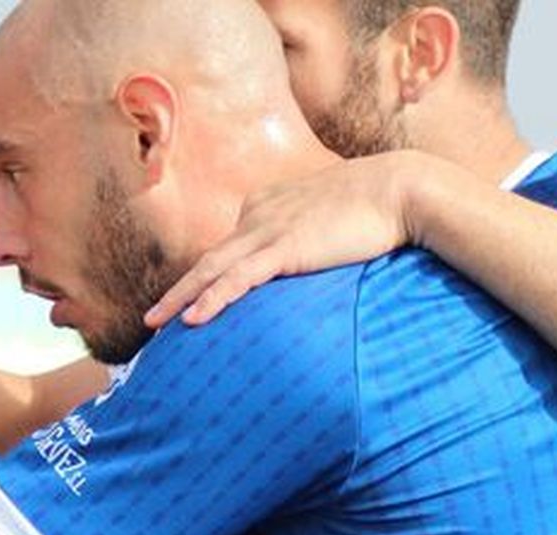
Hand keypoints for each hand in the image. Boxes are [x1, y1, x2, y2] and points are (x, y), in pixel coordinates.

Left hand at [145, 151, 421, 327]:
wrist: (404, 188)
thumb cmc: (379, 205)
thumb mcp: (332, 216)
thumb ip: (313, 235)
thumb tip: (315, 256)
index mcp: (267, 205)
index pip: (228, 246)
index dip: (205, 276)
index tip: (188, 301)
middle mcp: (259, 216)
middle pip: (208, 260)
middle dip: (178, 291)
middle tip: (152, 318)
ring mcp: (269, 231)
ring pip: (211, 270)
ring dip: (180, 299)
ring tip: (153, 324)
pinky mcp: (285, 247)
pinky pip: (238, 279)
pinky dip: (212, 299)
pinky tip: (191, 319)